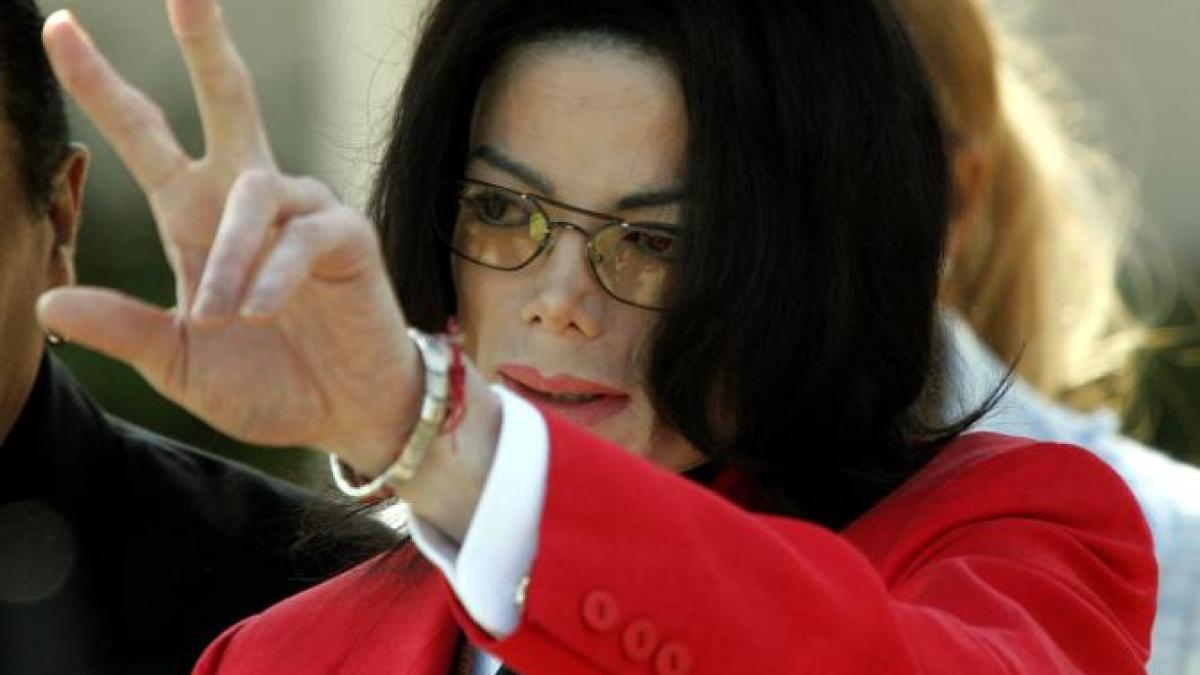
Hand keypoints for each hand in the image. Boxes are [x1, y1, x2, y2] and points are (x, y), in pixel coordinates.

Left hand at [37, 0, 418, 473]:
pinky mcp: (348, 235)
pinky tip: (262, 313)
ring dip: (229, 258)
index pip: (147, 138)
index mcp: (197, 218)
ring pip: (253, 192)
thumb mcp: (178, 362)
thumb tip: (47, 298)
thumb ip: (124, 327)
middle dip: (206, 43)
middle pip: (229, 99)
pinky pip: (303, 235)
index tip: (59, 28)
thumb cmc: (267, 383)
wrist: (344, 415)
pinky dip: (274, 276)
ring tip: (221, 318)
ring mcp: (304, 211)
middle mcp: (251, 199)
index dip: (102, 86)